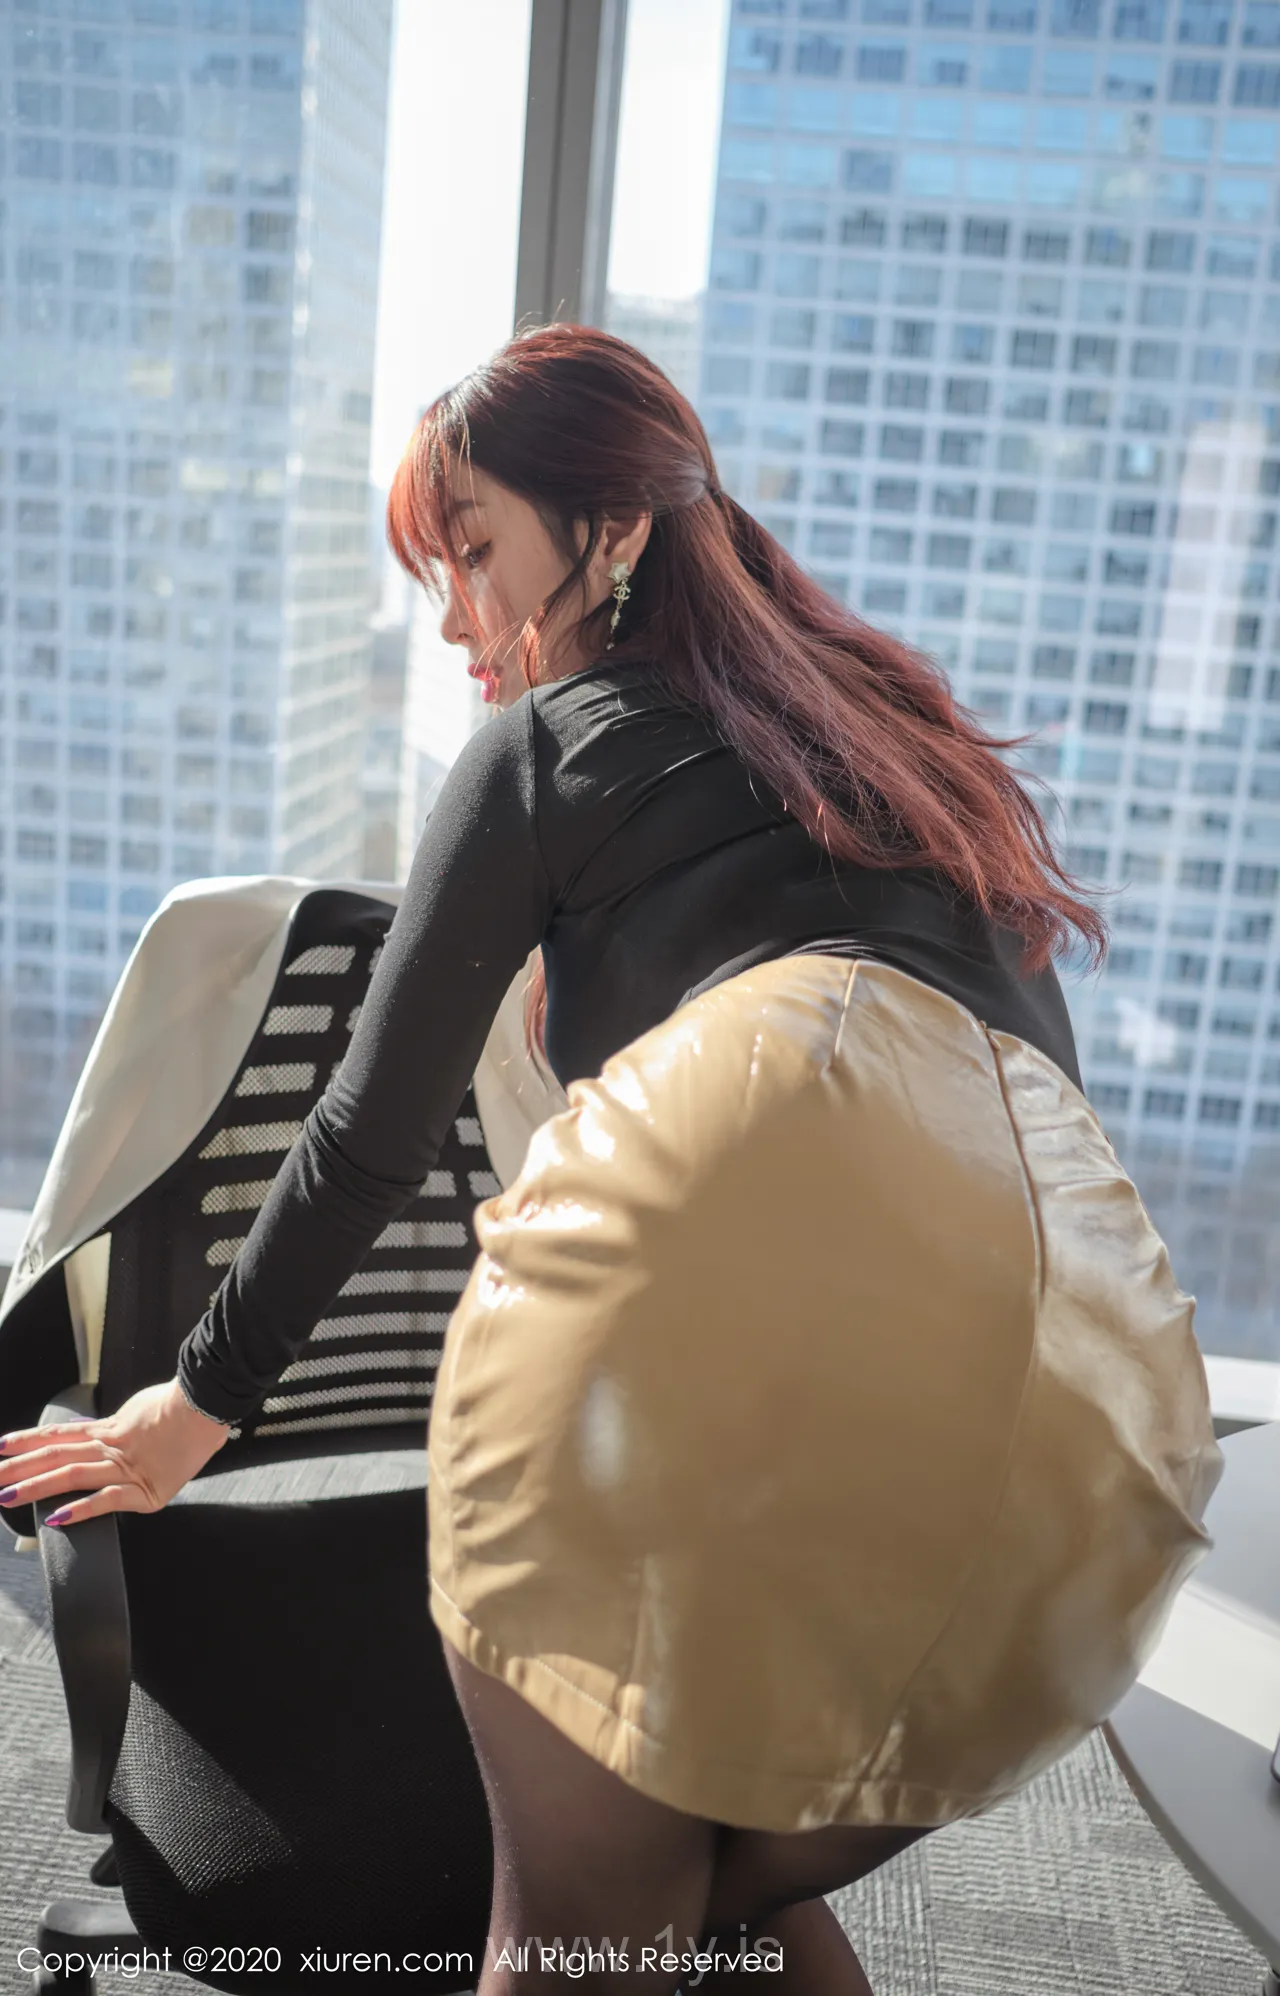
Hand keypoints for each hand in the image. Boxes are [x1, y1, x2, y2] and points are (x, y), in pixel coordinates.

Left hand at [0, 1379, 231, 1527]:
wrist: (207, 1406)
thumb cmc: (183, 1406)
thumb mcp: (142, 1411)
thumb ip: (123, 1427)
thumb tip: (114, 1434)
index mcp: (109, 1430)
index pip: (59, 1435)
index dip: (28, 1440)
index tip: (1, 1446)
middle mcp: (110, 1447)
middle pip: (54, 1455)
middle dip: (17, 1467)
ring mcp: (125, 1468)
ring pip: (71, 1475)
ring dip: (35, 1487)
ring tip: (7, 1496)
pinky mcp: (145, 1490)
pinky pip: (106, 1499)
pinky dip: (81, 1509)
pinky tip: (57, 1517)